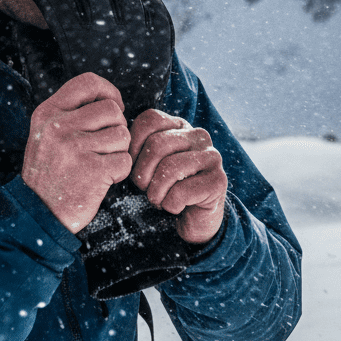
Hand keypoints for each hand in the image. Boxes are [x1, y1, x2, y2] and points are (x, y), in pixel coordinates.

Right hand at [22, 73, 132, 233]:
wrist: (37, 213)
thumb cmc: (48, 173)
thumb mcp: (45, 134)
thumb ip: (70, 114)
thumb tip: (110, 102)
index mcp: (48, 113)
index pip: (87, 82)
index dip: (108, 91)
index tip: (114, 106)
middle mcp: (59, 127)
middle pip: (111, 110)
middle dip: (116, 127)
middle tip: (105, 146)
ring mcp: (75, 148)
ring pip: (122, 135)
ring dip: (118, 152)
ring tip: (100, 164)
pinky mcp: (92, 170)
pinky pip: (125, 160)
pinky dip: (120, 172)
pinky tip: (103, 178)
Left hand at [129, 109, 226, 243]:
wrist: (194, 220)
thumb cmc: (165, 189)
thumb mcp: (148, 165)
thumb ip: (138, 148)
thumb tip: (121, 144)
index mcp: (179, 125)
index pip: (149, 120)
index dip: (134, 146)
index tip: (134, 168)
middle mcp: (198, 135)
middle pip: (157, 144)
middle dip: (142, 174)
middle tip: (145, 189)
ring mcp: (212, 156)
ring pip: (169, 168)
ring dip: (155, 192)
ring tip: (158, 200)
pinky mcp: (218, 181)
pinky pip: (181, 192)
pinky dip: (170, 205)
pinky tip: (176, 207)